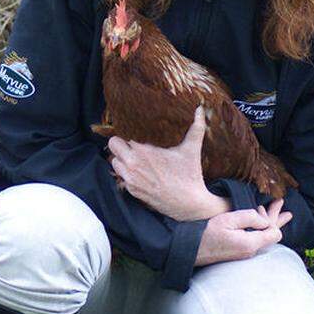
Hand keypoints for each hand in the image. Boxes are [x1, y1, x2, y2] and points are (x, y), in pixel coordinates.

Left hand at [107, 105, 229, 220]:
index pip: (120, 136)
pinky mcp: (132, 192)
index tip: (132, 132)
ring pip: (114, 163)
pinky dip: (126, 174)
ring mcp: (131, 180)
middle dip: (120, 145)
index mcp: (143, 152)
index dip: (125, 133)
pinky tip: (139, 171)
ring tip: (135, 157)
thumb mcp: (192, 149)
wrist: (189, 204)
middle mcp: (133, 165)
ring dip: (122, 159)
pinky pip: (121, 178)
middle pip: (113, 146)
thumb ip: (195, 128)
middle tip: (131, 144)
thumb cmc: (189, 175)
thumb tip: (200, 109)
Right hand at [195, 198, 292, 264]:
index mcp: (251, 243)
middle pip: (271, 236)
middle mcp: (251, 251)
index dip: (272, 219)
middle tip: (288, 212)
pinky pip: (255, 241)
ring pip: (263, 238)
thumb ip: (250, 218)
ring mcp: (244, 254)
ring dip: (269, 224)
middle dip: (278, 221)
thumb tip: (264, 220)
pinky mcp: (238, 253)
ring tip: (283, 216)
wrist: (191, 251)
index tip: (263, 207)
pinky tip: (262, 227)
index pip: (275, 233)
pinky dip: (260, 231)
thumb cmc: (207, 234)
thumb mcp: (229, 220)